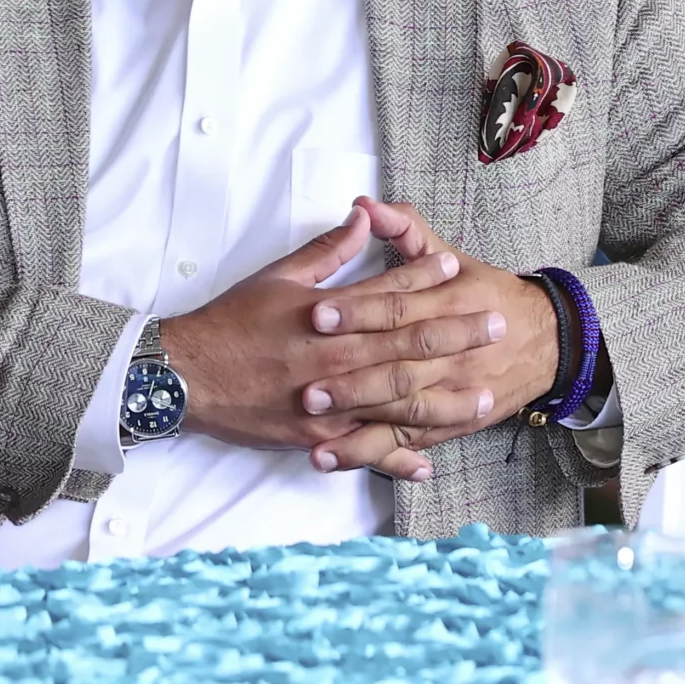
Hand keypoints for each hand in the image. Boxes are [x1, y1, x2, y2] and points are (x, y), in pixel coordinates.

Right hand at [163, 205, 508, 482]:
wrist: (188, 373)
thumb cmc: (231, 321)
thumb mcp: (275, 277)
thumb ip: (325, 253)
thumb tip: (361, 223)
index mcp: (324, 316)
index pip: (384, 293)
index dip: (421, 279)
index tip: (455, 269)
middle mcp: (333, 358)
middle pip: (405, 346)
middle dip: (455, 334)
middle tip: (496, 325)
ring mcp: (328, 402)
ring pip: (398, 402)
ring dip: (445, 399)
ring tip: (484, 395)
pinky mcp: (317, 436)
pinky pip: (365, 449)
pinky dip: (398, 457)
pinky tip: (428, 460)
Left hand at [297, 197, 559, 475]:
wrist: (545, 338)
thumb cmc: (484, 290)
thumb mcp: (445, 252)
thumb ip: (404, 228)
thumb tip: (364, 204)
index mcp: (442, 307)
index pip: (394, 308)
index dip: (355, 311)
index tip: (315, 313)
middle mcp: (446, 356)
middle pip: (394, 369)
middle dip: (350, 381)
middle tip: (305, 389)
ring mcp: (448, 394)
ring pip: (399, 414)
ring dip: (355, 427)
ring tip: (311, 431)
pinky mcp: (447, 423)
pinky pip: (408, 442)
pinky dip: (373, 455)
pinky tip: (335, 459)